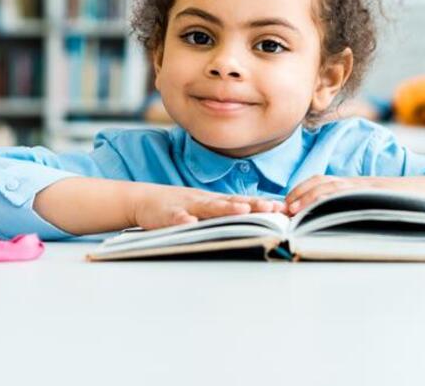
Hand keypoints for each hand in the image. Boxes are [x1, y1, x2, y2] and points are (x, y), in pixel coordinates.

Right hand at [129, 183, 285, 229]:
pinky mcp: (167, 214)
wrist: (142, 199)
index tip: (282, 207)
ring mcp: (186, 206)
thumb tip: (248, 222)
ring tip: (242, 211)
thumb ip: (221, 215)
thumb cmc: (176, 207)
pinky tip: (190, 225)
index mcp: (213, 202)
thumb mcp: (201, 209)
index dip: (261, 204)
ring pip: (208, 207)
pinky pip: (176, 218)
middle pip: (231, 202)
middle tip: (272, 208)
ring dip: (225, 209)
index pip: (241, 201)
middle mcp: (203, 201)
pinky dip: (183, 221)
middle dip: (252, 205)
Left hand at [284, 174, 424, 215]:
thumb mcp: (374, 207)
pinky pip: (351, 195)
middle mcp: (358, 184)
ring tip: (293, 211)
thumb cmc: (407, 207)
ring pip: (331, 187)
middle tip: (281, 209)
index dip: (300, 192)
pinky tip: (320, 210)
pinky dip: (332, 200)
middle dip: (297, 194)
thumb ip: (354, 210)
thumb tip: (330, 228)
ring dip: (308, 198)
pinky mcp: (377, 194)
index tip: (284, 205)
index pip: (321, 183)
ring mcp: (366, 188)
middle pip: (320, 182)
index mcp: (355, 187)